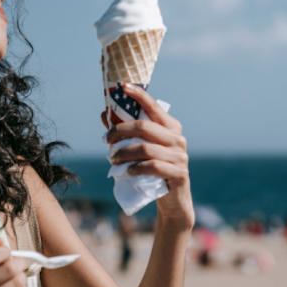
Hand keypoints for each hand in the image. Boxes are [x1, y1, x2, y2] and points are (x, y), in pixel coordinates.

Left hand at [102, 84, 193, 228]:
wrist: (173, 200)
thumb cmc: (154, 170)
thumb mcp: (141, 149)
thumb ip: (126, 132)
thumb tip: (105, 114)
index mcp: (171, 127)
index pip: (154, 106)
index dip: (139, 95)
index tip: (123, 86)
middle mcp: (178, 138)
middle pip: (145, 127)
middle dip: (121, 131)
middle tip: (106, 139)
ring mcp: (180, 156)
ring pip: (146, 148)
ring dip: (124, 153)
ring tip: (113, 159)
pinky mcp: (179, 174)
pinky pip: (153, 167)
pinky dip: (136, 168)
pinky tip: (128, 171)